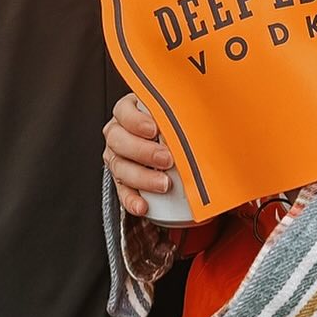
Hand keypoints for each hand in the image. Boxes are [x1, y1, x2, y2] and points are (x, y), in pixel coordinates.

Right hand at [104, 93, 174, 218]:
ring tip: (163, 183)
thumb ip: (179, 115)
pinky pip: (122, 191)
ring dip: (142, 178)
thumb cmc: (172, 125)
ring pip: (120, 167)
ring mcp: (117, 157)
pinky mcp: (120, 180)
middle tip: (166, 159)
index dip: (136, 121)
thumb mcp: (174, 114)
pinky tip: (144, 204)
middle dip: (143, 151)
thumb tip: (199, 120)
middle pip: (119, 141)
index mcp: (128, 111)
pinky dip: (132, 200)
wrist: (169, 143)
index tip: (154, 129)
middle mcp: (118, 133)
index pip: (124, 112)